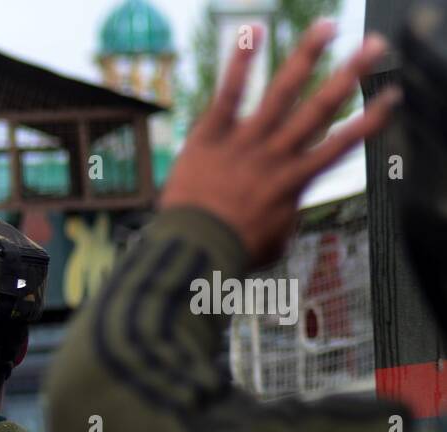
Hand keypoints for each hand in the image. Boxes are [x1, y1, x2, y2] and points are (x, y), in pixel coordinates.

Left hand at [160, 21, 399, 267]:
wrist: (194, 247)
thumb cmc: (234, 251)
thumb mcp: (274, 241)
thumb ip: (286, 219)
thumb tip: (287, 215)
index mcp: (296, 180)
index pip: (342, 143)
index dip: (369, 119)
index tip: (390, 96)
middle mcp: (276, 154)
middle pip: (321, 107)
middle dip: (350, 74)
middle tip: (373, 46)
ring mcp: (245, 141)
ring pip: (282, 92)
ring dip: (306, 56)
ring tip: (327, 26)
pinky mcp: (211, 135)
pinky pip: (229, 93)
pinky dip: (241, 61)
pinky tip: (253, 31)